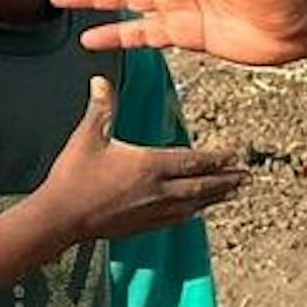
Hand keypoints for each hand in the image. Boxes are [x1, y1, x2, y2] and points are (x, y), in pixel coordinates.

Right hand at [26, 78, 244, 243]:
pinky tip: (197, 213)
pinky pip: (176, 220)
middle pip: (201, 185)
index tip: (235, 155)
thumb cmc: (73, 176)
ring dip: (215, 198)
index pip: (193, 161)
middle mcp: (157, 191)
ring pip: (193, 205)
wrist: (59, 218)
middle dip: (226, 180)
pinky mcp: (142, 226)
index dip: (217, 158)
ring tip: (233, 193)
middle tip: (247, 177)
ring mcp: (152, 212)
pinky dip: (192, 214)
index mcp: (149, 166)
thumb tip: (99, 79)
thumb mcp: (88, 136)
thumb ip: (101, 107)